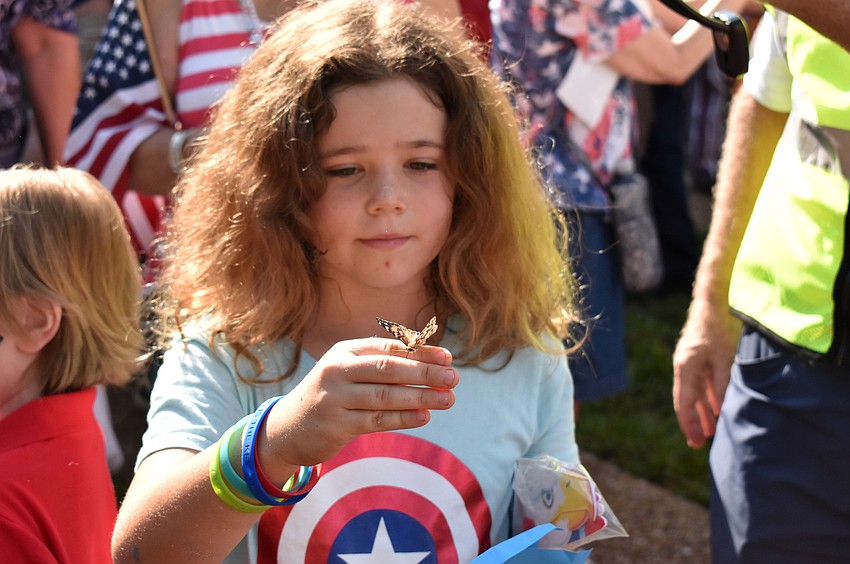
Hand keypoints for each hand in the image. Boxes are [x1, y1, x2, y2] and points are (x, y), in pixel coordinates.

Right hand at [263, 338, 457, 472]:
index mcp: (345, 351)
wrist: (288, 428)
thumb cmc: (332, 396)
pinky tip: (425, 416)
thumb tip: (432, 365)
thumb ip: (382, 367)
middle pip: (388, 368)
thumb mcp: (349, 372)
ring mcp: (335, 397)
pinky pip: (377, 420)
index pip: (388, 347)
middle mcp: (338, 370)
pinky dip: (403, 417)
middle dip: (425, 372)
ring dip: (421, 396)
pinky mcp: (336, 425)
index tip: (447, 357)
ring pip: (385, 395)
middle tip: (453, 377)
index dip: (420, 352)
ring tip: (448, 399)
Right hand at [672, 298, 740, 447]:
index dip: (689, 425)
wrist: (715, 301)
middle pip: (686, 400)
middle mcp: (683, 367)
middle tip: (699, 443)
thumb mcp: (725, 359)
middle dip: (693, 422)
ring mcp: (689, 361)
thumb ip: (723, 386)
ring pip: (693, 392)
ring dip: (701, 411)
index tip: (695, 442)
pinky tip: (714, 407)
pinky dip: (706, 397)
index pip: (684, 404)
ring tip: (710, 430)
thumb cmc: (719, 328)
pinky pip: (700, 382)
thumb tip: (721, 411)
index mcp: (685, 368)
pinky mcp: (698, 356)